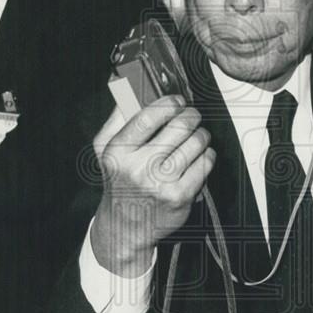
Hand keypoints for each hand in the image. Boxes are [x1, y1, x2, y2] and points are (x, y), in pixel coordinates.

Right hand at [91, 96, 214, 276]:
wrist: (125, 226)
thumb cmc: (119, 180)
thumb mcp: (105, 149)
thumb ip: (117, 116)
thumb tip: (130, 86)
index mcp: (117, 152)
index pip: (146, 118)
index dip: (167, 104)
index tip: (177, 100)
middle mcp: (137, 168)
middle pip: (177, 128)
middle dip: (190, 116)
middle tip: (192, 116)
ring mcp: (160, 184)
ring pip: (195, 143)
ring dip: (201, 135)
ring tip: (197, 136)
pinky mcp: (180, 196)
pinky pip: (204, 163)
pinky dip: (207, 155)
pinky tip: (199, 156)